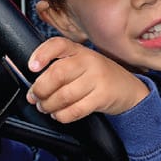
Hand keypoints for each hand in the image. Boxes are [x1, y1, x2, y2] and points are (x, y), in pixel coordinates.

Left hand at [24, 37, 148, 122]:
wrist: (128, 88)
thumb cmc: (97, 76)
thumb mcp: (81, 64)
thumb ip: (59, 67)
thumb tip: (32, 85)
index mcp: (79, 50)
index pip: (58, 44)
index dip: (42, 54)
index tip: (31, 67)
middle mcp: (88, 61)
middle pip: (57, 74)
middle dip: (40, 89)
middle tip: (34, 97)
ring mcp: (97, 79)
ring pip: (64, 95)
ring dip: (48, 105)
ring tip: (45, 107)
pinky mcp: (103, 97)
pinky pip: (76, 110)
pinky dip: (62, 115)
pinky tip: (59, 114)